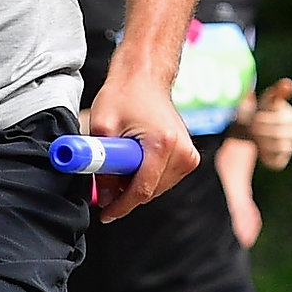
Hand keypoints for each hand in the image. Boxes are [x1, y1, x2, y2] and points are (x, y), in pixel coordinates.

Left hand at [79, 69, 193, 222]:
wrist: (145, 77)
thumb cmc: (124, 94)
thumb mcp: (102, 128)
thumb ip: (102, 166)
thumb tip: (103, 197)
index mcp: (163, 144)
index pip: (142, 190)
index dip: (120, 206)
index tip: (105, 214)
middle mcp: (183, 152)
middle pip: (150, 191)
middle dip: (126, 191)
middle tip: (108, 172)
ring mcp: (189, 156)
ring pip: (157, 188)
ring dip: (136, 182)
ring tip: (124, 155)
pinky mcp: (189, 157)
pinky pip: (163, 179)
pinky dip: (147, 175)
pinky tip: (137, 156)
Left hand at [242, 78, 291, 163]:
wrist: (249, 129)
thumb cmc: (260, 112)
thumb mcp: (267, 99)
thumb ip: (277, 92)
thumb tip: (288, 83)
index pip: (284, 120)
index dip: (267, 118)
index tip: (256, 116)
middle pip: (280, 133)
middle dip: (263, 129)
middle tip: (251, 126)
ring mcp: (290, 148)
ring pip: (278, 145)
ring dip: (262, 140)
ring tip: (253, 135)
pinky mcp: (281, 161)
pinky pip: (276, 159)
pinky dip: (264, 152)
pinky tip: (257, 146)